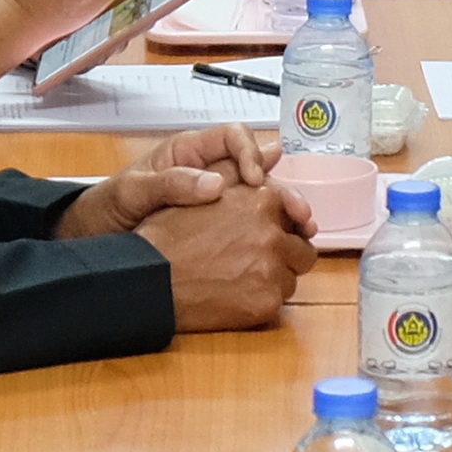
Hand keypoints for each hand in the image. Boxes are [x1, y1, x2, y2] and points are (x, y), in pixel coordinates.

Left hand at [58, 123, 278, 237]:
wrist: (93, 239)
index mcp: (189, 151)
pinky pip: (248, 222)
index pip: (233, 137)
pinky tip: (280, 246)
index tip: (256, 180)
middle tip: (298, 212)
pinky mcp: (215, 226)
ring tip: (302, 230)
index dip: (250, 153)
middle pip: (256, 168)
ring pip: (258, 198)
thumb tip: (215, 185)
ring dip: (282, 211)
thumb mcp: (133, 192)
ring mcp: (214, 199)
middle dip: (280, 188)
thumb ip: (171, 184)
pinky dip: (267, 232)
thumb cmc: (108, 207)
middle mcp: (207, 170)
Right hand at [131, 177, 319, 327]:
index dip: (286, 226)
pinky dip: (263, 299)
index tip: (276, 234)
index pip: (297, 215)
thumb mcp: (202, 191)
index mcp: (261, 202)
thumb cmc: (169, 237)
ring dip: (275, 277)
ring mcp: (272, 271)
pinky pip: (279, 301)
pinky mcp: (266, 303)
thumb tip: (275, 149)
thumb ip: (241, 171)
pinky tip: (238, 294)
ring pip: (292, 276)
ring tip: (242, 276)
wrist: (150, 280)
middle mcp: (272, 234)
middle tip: (256, 259)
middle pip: (302, 249)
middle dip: (285, 254)